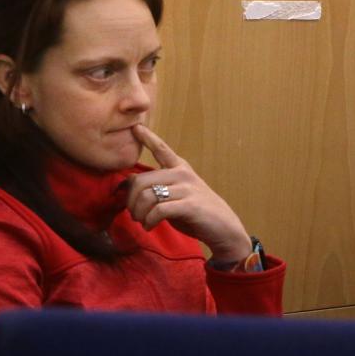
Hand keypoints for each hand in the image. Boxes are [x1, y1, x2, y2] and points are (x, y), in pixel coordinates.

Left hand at [125, 124, 251, 262]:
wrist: (224, 229)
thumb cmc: (197, 213)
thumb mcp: (177, 195)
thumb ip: (158, 187)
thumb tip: (130, 186)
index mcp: (180, 168)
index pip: (161, 149)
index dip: (148, 137)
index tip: (136, 127)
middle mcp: (182, 174)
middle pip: (141, 180)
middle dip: (131, 200)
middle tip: (133, 214)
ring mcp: (187, 189)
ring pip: (147, 196)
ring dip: (139, 213)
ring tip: (142, 221)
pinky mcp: (190, 205)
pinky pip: (158, 210)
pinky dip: (149, 220)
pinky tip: (149, 226)